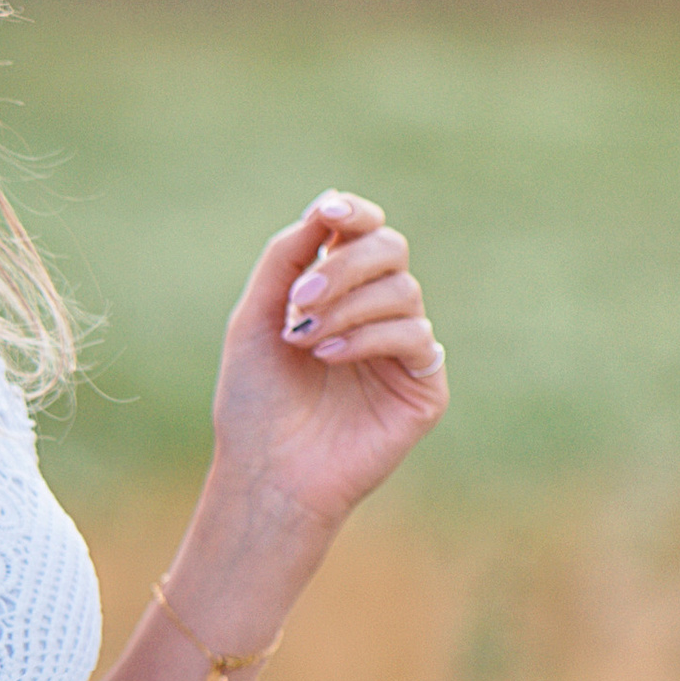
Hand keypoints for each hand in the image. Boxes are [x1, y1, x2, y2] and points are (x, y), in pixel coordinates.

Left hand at [210, 191, 447, 534]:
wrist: (266, 474)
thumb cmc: (255, 402)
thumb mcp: (254, 318)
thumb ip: (286, 258)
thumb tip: (325, 206)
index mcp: (339, 293)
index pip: (364, 233)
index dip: (354, 212)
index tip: (328, 210)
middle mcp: (376, 315)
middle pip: (391, 251)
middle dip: (346, 264)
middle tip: (301, 297)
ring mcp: (403, 352)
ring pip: (404, 290)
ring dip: (349, 306)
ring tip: (305, 340)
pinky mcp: (424, 388)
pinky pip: (417, 337)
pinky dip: (370, 337)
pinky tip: (330, 358)